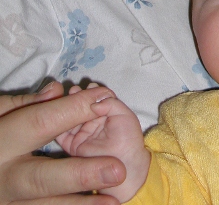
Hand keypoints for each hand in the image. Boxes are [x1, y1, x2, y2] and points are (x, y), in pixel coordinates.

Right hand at [0, 81, 124, 204]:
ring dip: (80, 204)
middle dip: (81, 176)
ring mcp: (7, 200)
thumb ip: (27, 103)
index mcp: (0, 143)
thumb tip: (58, 90)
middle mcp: (2, 178)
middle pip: (42, 178)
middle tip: (117, 171)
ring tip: (113, 201)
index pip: (39, 125)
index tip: (101, 100)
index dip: (73, 111)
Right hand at [57, 86, 149, 202]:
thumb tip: (93, 99)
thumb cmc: (128, 139)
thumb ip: (111, 103)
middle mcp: (90, 121)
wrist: (126, 165)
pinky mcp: (72, 145)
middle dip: (76, 97)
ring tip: (67, 98)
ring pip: (69, 117)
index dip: (90, 92)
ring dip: (66, 107)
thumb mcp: (125, 115)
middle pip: (79, 106)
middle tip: (74, 90)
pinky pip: (61, 133)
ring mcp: (80, 132)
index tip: (88, 87)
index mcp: (103, 112)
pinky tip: (58, 112)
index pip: (93, 99)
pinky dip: (58, 123)